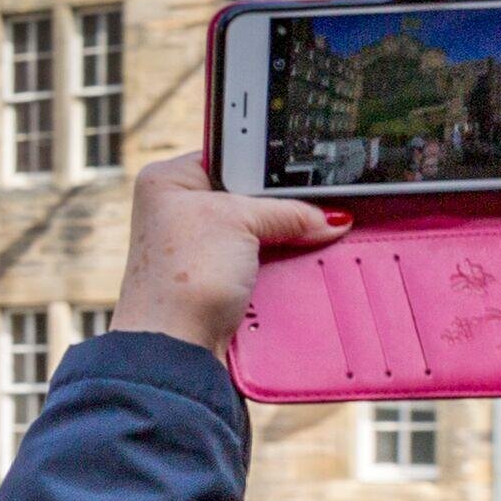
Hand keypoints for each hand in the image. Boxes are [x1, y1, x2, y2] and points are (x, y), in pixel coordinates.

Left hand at [115, 152, 355, 355]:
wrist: (176, 345)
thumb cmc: (185, 275)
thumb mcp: (239, 222)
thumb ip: (288, 212)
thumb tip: (331, 216)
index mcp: (169, 180)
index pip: (232, 156)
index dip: (270, 165)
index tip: (312, 171)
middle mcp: (179, 209)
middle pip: (251, 195)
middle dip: (285, 204)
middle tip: (324, 204)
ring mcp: (200, 245)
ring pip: (260, 230)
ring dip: (288, 236)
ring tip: (321, 232)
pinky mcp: (218, 276)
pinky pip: (261, 259)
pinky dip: (283, 261)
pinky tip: (308, 257)